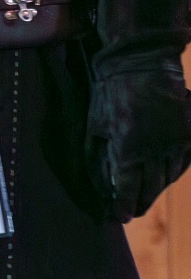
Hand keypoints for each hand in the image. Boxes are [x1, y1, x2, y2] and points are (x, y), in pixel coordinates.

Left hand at [89, 52, 190, 221]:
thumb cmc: (111, 92)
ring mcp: (175, 141)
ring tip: (146, 198)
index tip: (119, 216)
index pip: (127, 188)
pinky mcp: (187, 132)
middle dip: (140, 203)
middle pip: (150, 187)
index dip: (123, 205)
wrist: (142, 62)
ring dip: (156, 190)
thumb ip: (99, 158)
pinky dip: (174, 173)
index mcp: (128, 148)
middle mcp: (155, 149)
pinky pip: (183, 161)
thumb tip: (103, 185)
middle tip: (133, 212)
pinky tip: (165, 178)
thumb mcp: (97, 125)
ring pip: (168, 176)